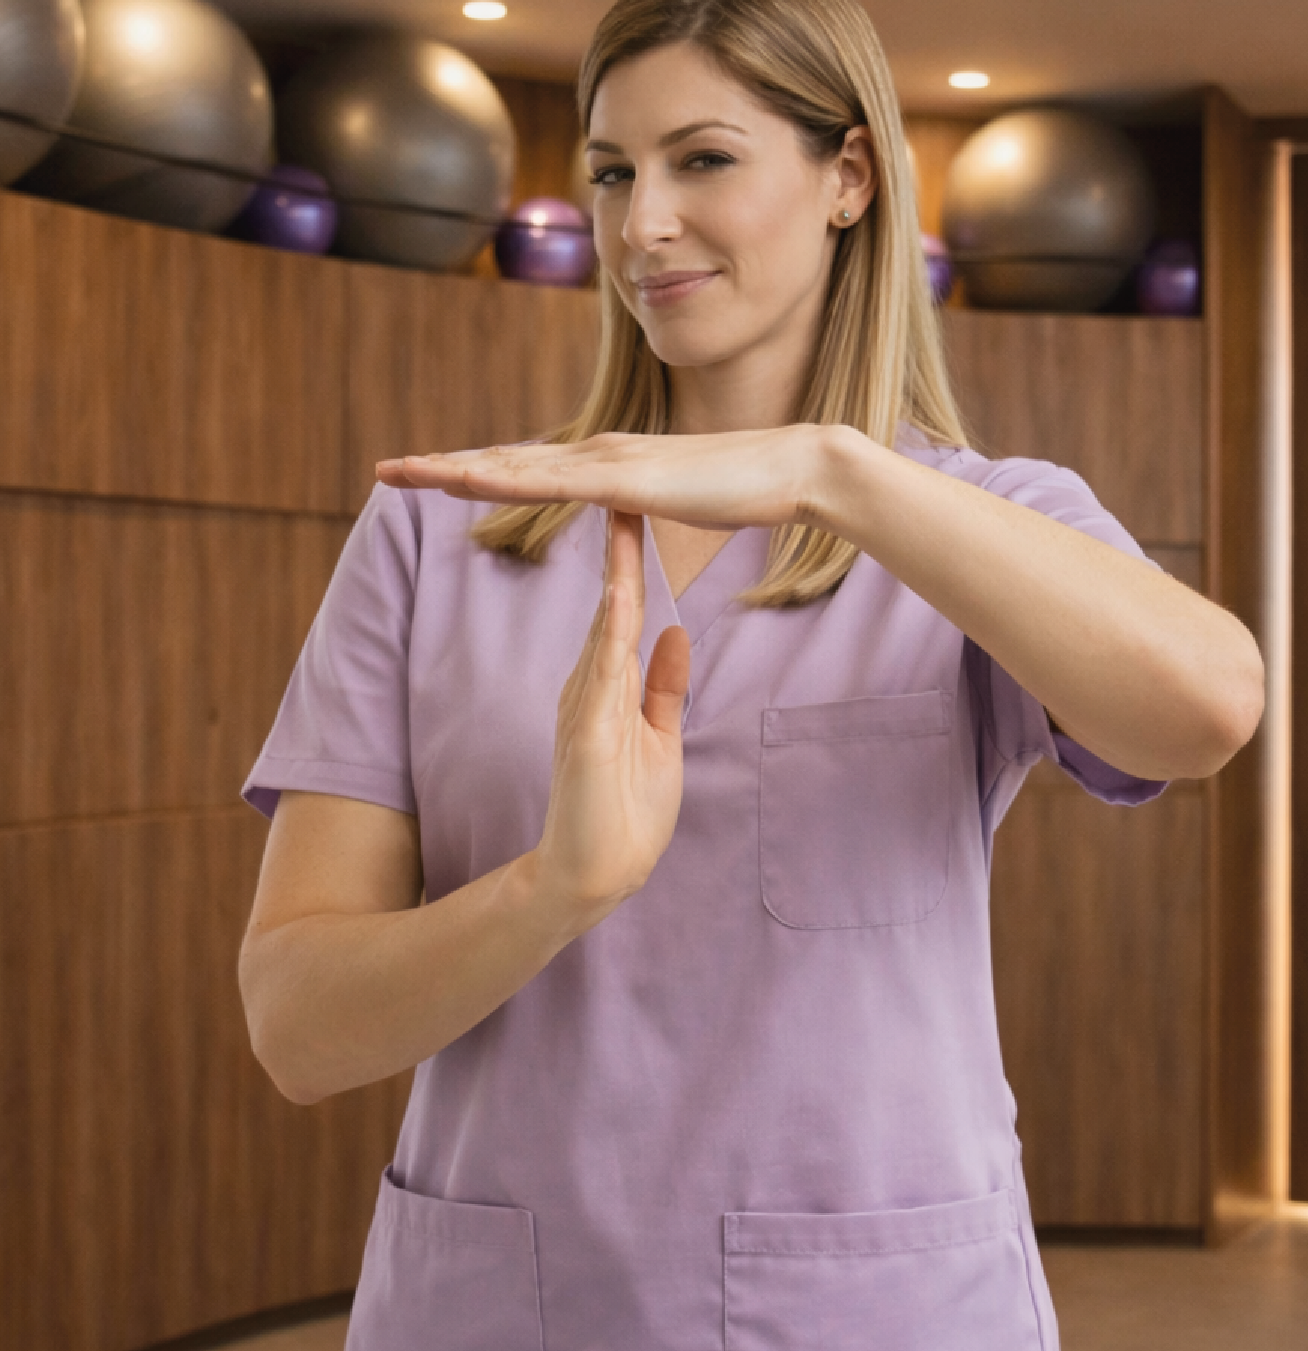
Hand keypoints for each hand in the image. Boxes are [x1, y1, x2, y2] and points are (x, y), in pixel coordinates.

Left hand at [374, 424, 842, 531]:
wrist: (794, 468)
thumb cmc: (745, 489)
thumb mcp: (679, 503)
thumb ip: (646, 507)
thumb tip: (630, 512)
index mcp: (608, 463)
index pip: (528, 470)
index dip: (475, 472)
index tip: (429, 477)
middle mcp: (598, 453)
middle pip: (505, 463)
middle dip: (442, 467)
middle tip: (385, 471)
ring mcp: (610, 463)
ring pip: (516, 468)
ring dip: (456, 469)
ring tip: (404, 471)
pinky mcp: (629, 480)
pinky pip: (554, 484)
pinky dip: (504, 480)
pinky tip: (467, 481)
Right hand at [532, 507, 690, 929]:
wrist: (596, 877)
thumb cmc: (623, 814)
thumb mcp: (658, 737)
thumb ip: (664, 687)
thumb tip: (678, 634)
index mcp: (607, 681)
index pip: (626, 602)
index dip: (635, 551)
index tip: (648, 499)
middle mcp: (590, 681)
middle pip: (611, 597)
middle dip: (617, 538)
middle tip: (625, 474)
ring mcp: (586, 703)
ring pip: (604, 621)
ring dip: (614, 566)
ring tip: (622, 509)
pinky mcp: (588, 731)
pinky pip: (602, 668)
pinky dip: (612, 626)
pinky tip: (621, 587)